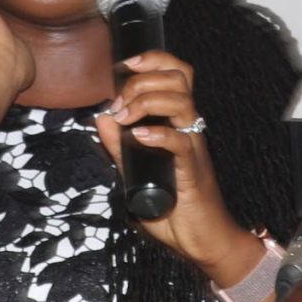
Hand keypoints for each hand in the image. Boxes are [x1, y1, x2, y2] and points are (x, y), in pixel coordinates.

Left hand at [94, 51, 256, 282]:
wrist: (201, 241)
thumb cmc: (173, 208)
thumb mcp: (135, 172)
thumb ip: (118, 147)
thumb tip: (101, 117)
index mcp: (177, 123)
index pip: (175, 75)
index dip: (153, 60)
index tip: (123, 67)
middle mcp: (188, 129)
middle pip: (179, 78)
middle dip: (143, 79)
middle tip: (119, 102)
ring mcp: (193, 147)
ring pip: (182, 102)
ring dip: (147, 101)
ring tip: (126, 117)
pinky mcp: (193, 171)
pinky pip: (181, 142)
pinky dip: (159, 134)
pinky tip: (139, 136)